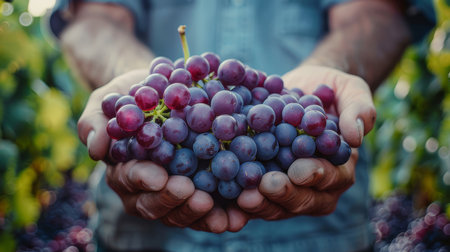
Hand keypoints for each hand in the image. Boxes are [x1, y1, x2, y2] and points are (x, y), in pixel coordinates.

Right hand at [77, 69, 247, 231]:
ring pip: (183, 212)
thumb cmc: (134, 94)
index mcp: (124, 170)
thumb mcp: (110, 99)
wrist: (164, 90)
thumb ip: (97, 121)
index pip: (129, 179)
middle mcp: (147, 189)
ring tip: (221, 217)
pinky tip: (239, 217)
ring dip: (201, 216)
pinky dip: (224, 214)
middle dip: (174, 201)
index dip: (142, 179)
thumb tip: (95, 148)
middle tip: (194, 195)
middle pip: (156, 204)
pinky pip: (210, 208)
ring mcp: (174, 193)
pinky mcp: (201, 190)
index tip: (158, 176)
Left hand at [237, 65, 375, 218]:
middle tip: (265, 186)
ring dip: (261, 204)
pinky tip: (226, 192)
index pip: (332, 178)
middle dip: (284, 195)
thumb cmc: (329, 90)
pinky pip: (254, 197)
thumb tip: (356, 135)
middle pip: (303, 200)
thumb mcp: (350, 90)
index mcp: (340, 168)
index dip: (316, 176)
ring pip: (277, 206)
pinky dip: (240, 198)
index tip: (297, 170)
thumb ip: (359, 109)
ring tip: (243, 196)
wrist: (298, 91)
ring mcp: (288, 189)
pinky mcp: (263, 185)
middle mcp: (316, 187)